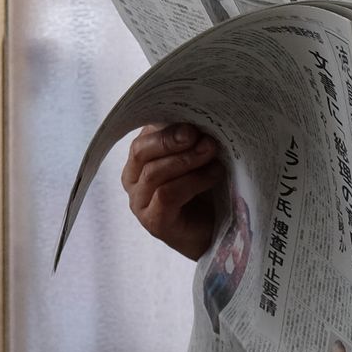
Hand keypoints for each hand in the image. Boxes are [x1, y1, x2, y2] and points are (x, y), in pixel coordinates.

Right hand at [121, 123, 230, 260]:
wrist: (218, 233)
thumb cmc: (206, 192)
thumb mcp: (197, 159)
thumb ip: (191, 141)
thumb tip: (200, 119)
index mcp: (139, 160)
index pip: (143, 135)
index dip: (165, 125)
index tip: (191, 118)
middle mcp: (133, 180)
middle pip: (141, 151)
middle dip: (170, 139)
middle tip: (198, 134)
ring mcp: (140, 203)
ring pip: (154, 172)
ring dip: (186, 159)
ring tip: (211, 151)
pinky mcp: (154, 222)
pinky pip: (167, 194)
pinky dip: (193, 180)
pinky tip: (214, 174)